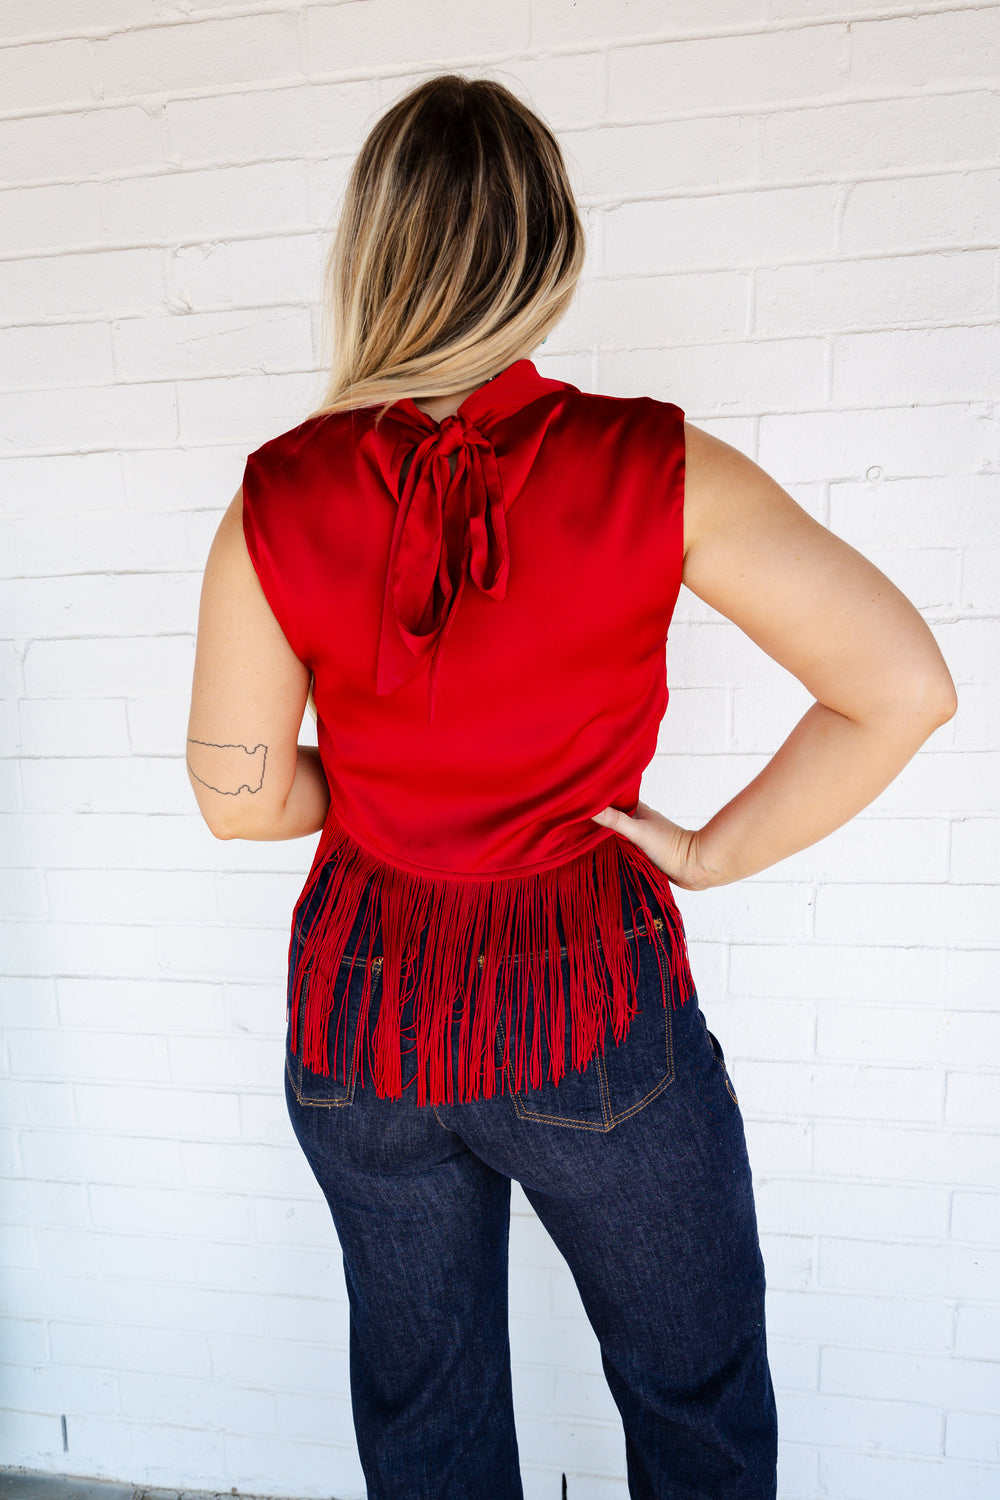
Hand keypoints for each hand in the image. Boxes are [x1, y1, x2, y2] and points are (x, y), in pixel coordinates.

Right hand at [591, 800, 713, 890]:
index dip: (599, 799)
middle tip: (577, 817)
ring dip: (607, 835)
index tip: (580, 799)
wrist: (695, 867)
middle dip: (600, 817)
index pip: (615, 800)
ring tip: (585, 835)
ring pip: (619, 833)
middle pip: (615, 817)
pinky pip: (625, 848)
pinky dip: (615, 849)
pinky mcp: (646, 854)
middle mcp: (641, 823)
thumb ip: (616, 821)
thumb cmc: (673, 847)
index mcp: (640, 811)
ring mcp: (643, 838)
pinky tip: (605, 854)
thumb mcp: (639, 831)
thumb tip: (592, 808)